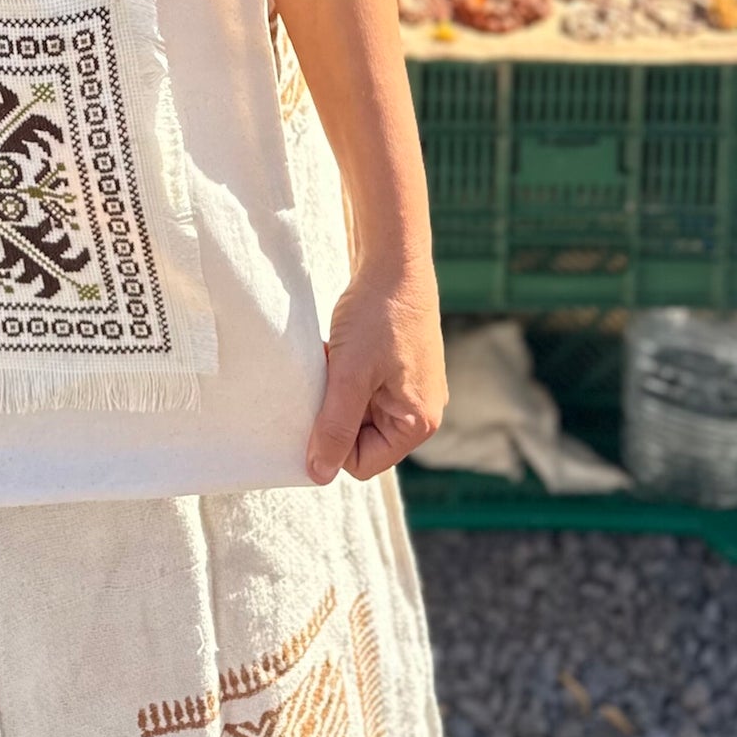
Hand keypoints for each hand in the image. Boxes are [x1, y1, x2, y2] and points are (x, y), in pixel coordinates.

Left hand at [306, 260, 446, 484]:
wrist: (395, 261)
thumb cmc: (378, 317)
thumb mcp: (350, 375)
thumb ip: (334, 427)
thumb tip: (318, 475)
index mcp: (417, 423)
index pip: (362, 463)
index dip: (331, 441)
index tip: (316, 406)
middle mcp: (420, 411)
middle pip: (360, 439)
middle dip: (334, 412)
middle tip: (325, 378)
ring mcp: (409, 389)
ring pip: (357, 411)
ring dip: (336, 391)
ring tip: (333, 360)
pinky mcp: (397, 368)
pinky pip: (362, 389)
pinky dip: (343, 374)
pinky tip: (338, 350)